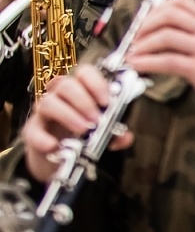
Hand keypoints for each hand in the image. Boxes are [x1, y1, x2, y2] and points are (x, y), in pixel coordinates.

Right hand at [22, 69, 133, 183]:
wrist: (60, 158)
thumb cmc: (84, 136)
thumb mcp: (105, 134)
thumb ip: (116, 133)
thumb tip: (125, 136)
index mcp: (80, 90)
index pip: (84, 73)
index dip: (96, 83)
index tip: (107, 101)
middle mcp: (60, 96)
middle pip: (66, 85)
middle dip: (84, 101)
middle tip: (97, 120)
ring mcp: (43, 113)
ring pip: (48, 103)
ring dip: (68, 115)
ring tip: (83, 130)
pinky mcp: (32, 131)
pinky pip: (32, 130)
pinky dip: (42, 138)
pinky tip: (53, 146)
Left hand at [124, 0, 194, 122]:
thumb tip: (163, 32)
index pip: (180, 1)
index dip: (156, 8)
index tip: (144, 20)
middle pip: (168, 14)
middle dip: (144, 25)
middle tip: (134, 37)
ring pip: (164, 36)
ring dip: (142, 45)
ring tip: (132, 54)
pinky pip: (167, 61)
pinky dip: (147, 62)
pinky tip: (137, 66)